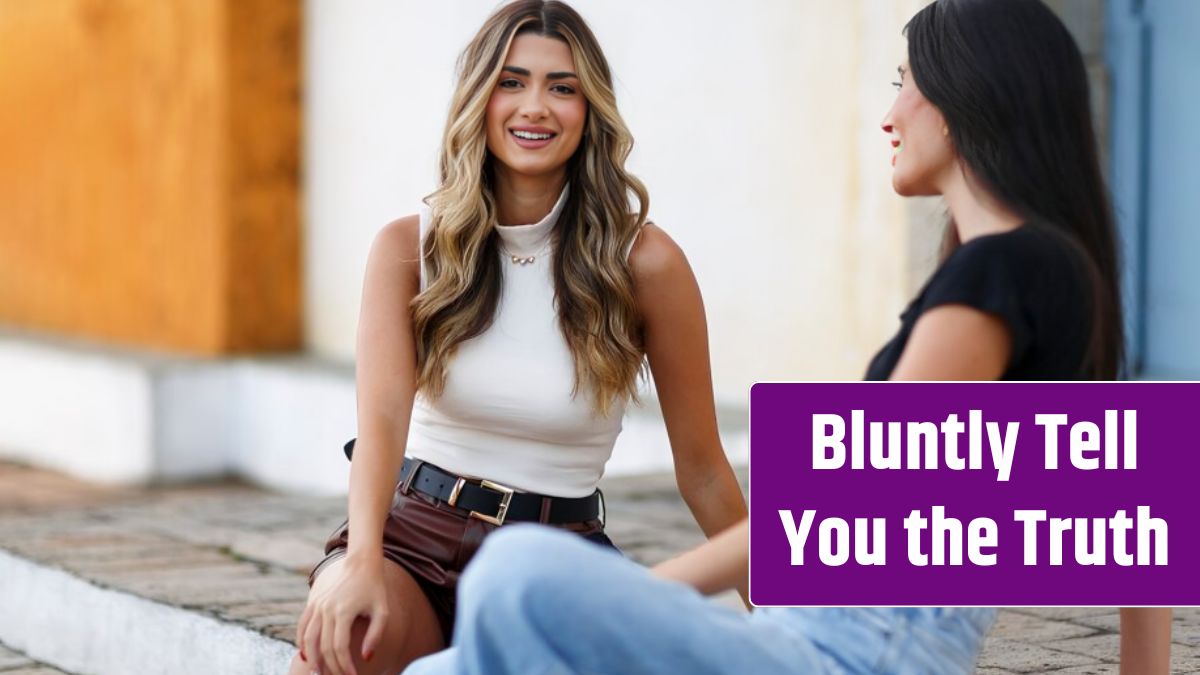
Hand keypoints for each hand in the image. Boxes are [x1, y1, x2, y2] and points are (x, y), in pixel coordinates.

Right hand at [297, 556, 389, 674]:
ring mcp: (317, 605)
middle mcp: (327, 609)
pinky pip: (303, 625)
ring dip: (312, 658)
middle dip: (330, 666)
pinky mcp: (313, 602)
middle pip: (323, 646)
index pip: (339, 647)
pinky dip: (301, 642)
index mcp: (344, 611)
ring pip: (308, 638)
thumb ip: (375, 635)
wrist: (360, 561)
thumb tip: (366, 657)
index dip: (344, 665)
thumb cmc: (374, 588)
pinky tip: (304, 655)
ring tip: (317, 673)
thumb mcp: (382, 611)